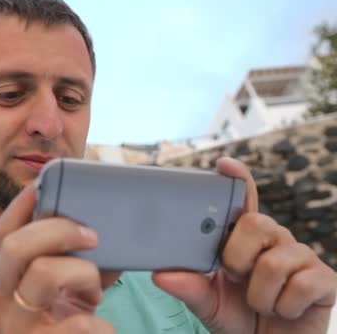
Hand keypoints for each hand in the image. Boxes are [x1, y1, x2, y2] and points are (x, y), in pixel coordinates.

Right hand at [0, 185, 118, 332]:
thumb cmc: (70, 327)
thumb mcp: (69, 292)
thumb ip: (77, 261)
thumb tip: (107, 228)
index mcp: (9, 283)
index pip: (4, 234)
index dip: (22, 205)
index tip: (45, 184)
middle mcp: (4, 303)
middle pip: (16, 246)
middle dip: (58, 230)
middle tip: (93, 235)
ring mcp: (19, 327)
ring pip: (44, 273)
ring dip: (82, 275)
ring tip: (94, 293)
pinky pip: (78, 324)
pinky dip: (100, 325)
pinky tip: (102, 330)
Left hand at [153, 157, 336, 332]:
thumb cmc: (238, 317)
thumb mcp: (207, 302)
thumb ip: (187, 286)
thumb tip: (160, 275)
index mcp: (244, 238)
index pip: (243, 199)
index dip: (237, 178)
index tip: (224, 164)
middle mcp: (274, 239)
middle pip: (256, 223)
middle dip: (237, 258)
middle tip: (235, 278)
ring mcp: (301, 257)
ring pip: (274, 263)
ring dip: (259, 296)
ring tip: (259, 304)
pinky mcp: (323, 280)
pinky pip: (300, 286)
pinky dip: (283, 307)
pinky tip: (284, 311)